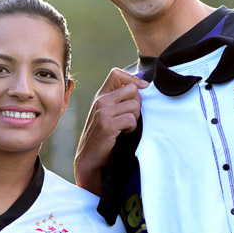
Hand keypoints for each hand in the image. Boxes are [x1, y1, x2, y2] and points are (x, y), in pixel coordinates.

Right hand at [74, 67, 147, 193]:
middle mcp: (100, 101)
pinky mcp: (107, 124)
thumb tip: (143, 87)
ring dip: (136, 118)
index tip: (142, 90)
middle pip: (132, 89)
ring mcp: (102, 112)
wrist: (90, 158)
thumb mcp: (108, 114)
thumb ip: (119, 100)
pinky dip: (132, 128)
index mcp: (101, 96)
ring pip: (134, 105)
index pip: (116, 74)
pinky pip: (131, 119)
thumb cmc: (104, 137)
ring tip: (126, 127)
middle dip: (138, 103)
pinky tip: (124, 133)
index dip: (133, 79)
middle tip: (132, 117)